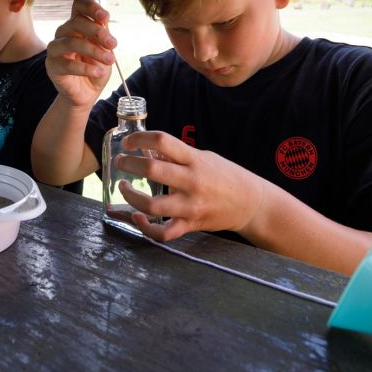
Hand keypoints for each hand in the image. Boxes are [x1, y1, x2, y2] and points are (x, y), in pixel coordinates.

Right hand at [45, 0, 116, 107]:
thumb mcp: (105, 49)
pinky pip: (68, 64)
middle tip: (114, 44)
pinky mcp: (52, 66)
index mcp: (77, 24)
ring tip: (110, 61)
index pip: (78, 5)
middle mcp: (63, 32)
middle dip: (97, 32)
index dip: (91, 7)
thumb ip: (103, 34)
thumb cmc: (96, 66)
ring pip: (71, 42)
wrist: (87, 92)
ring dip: (94, 51)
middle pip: (76, 22)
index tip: (105, 17)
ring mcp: (55, 48)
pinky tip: (99, 72)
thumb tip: (103, 19)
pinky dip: (86, 68)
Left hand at [113, 131, 265, 241]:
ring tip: (124, 188)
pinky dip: (145, 227)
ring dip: (131, 197)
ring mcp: (191, 206)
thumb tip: (148, 150)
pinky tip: (137, 217)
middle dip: (129, 164)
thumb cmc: (225, 176)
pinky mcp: (190, 225)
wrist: (251, 203)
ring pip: (152, 205)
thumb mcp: (204, 158)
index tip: (128, 142)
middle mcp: (192, 182)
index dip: (140, 139)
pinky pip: (163, 233)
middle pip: (153, 170)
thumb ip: (177, 156)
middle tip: (120, 162)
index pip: (163, 141)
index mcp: (195, 160)